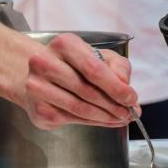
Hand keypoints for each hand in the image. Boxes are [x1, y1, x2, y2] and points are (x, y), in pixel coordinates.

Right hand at [15, 33, 140, 129]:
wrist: (36, 77)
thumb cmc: (71, 65)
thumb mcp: (97, 56)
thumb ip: (116, 65)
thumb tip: (124, 84)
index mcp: (63, 44)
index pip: (93, 68)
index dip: (116, 87)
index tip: (131, 98)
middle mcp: (44, 63)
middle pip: (87, 90)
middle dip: (113, 104)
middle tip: (129, 112)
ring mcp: (37, 87)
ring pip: (79, 108)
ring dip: (104, 116)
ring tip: (119, 118)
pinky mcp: (37, 108)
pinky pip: (70, 119)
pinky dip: (91, 122)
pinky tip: (102, 119)